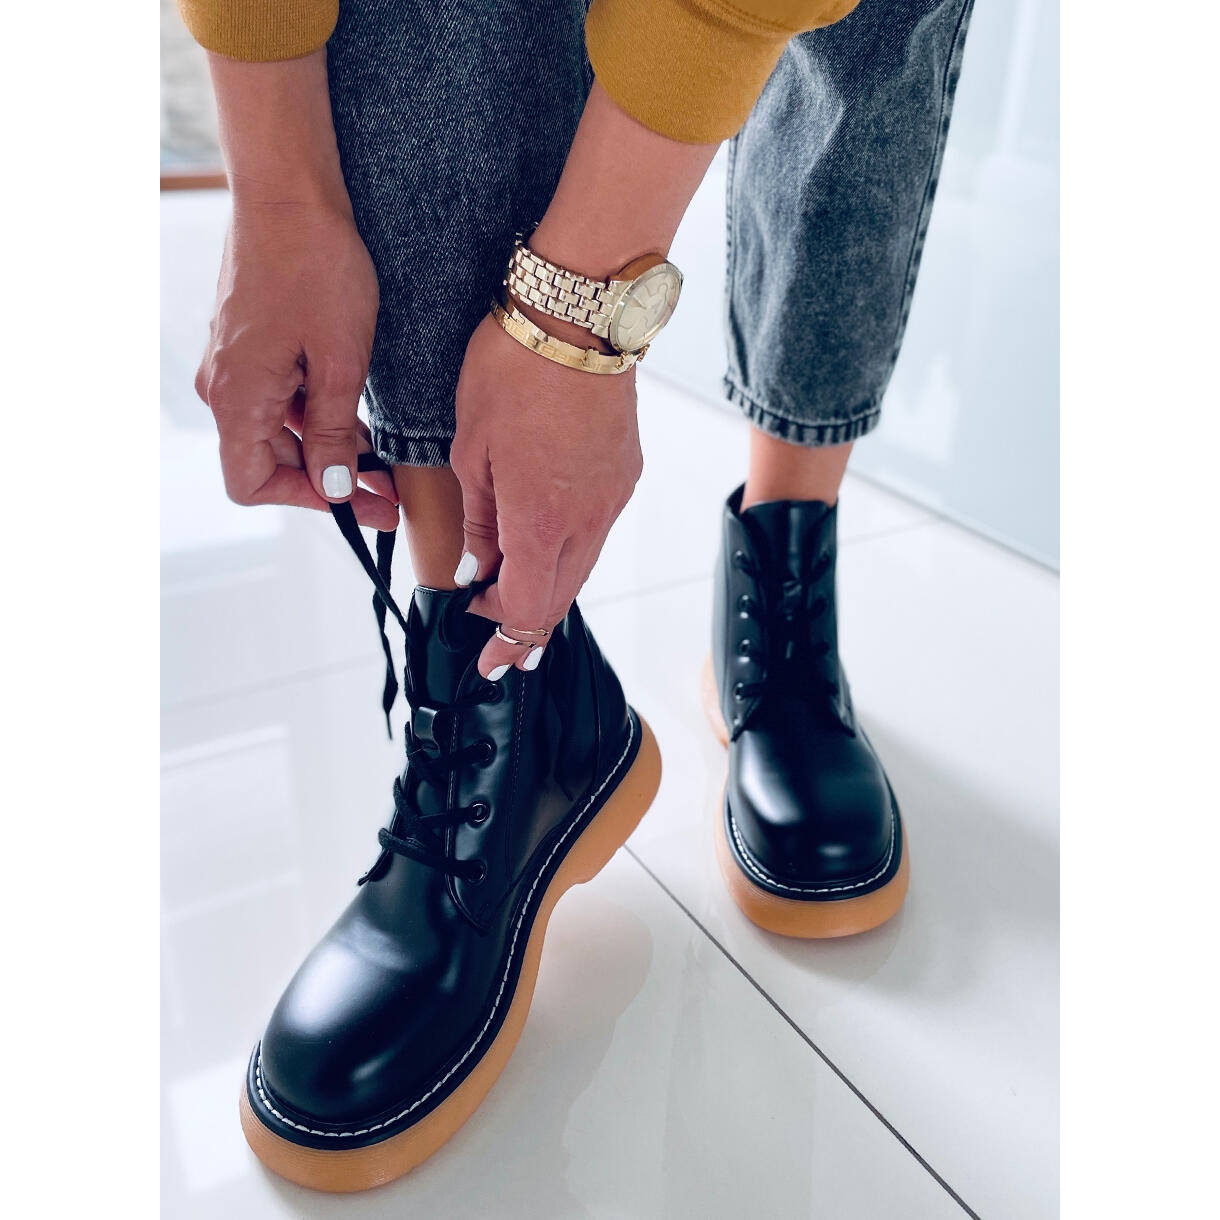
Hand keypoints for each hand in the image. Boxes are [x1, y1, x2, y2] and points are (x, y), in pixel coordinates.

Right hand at [194, 203, 398, 529]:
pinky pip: (279, 397)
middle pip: (268, 460)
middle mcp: (224, 387)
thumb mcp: (340, 362)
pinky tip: (357, 417)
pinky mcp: (249, 345)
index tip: (358, 504)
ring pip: (278, 430)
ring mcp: (234, 364)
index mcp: (237, 398)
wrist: (289, 192)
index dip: (306, 502)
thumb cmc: (315, 267)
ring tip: (382, 460)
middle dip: (328, 480)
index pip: (251, 484)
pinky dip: (316, 414)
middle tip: (387, 493)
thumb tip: (333, 490)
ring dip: (326, 448)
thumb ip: (332, 433)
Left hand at [451, 313, 642, 676]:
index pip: (526, 610)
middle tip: (498, 643)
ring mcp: (613, 500)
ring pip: (581, 567)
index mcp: (541, 522)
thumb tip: (476, 568)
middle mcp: (588, 522)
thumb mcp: (470, 449)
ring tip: (514, 593)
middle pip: (559, 600)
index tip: (485, 658)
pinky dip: (568, 551)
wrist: (579, 317)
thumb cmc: (512, 371)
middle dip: (525, 628)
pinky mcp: (625, 475)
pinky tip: (545, 541)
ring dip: (547, 588)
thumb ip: (477, 520)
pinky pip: (596, 531)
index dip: (504, 641)